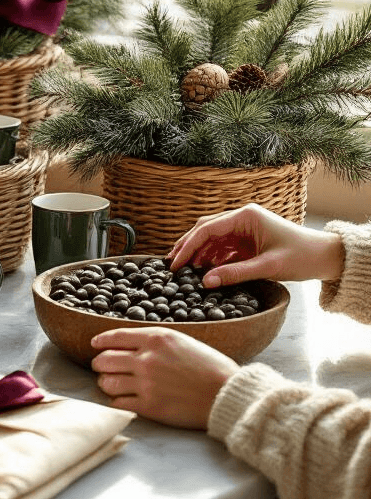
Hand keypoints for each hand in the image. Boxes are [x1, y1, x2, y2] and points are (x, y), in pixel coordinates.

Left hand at [90, 327, 237, 428]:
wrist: (226, 394)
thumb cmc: (210, 367)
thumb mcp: (181, 341)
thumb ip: (154, 342)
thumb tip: (130, 345)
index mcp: (155, 338)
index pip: (115, 337)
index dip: (101, 341)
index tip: (95, 344)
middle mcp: (146, 359)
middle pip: (104, 360)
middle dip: (100, 364)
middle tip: (101, 368)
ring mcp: (146, 383)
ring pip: (107, 382)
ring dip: (105, 383)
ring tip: (110, 384)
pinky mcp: (149, 406)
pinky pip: (118, 403)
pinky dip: (116, 401)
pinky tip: (122, 400)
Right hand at [167, 203, 343, 288]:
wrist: (326, 257)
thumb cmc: (302, 257)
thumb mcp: (267, 267)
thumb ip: (235, 273)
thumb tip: (205, 282)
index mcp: (245, 216)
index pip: (207, 228)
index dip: (188, 246)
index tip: (175, 263)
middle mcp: (241, 218)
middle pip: (205, 230)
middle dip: (187, 247)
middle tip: (171, 265)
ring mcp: (244, 229)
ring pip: (211, 239)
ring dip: (197, 253)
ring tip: (183, 270)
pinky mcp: (247, 240)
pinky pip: (222, 248)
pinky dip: (211, 258)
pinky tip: (203, 270)